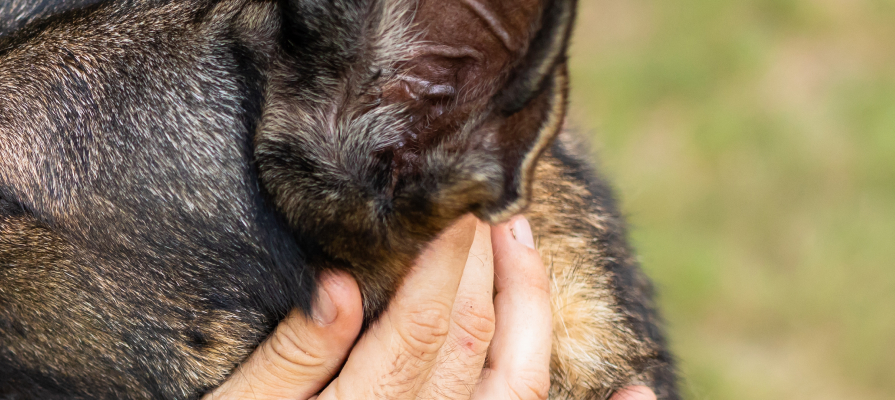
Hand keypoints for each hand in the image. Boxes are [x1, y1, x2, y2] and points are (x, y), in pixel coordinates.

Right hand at [204, 215, 653, 399]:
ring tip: (525, 241)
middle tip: (488, 194)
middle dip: (489, 264)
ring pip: (520, 387)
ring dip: (537, 311)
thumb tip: (336, 285)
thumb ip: (288, 362)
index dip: (444, 260)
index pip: (421, 327)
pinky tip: (639, 389)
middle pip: (477, 343)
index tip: (453, 197)